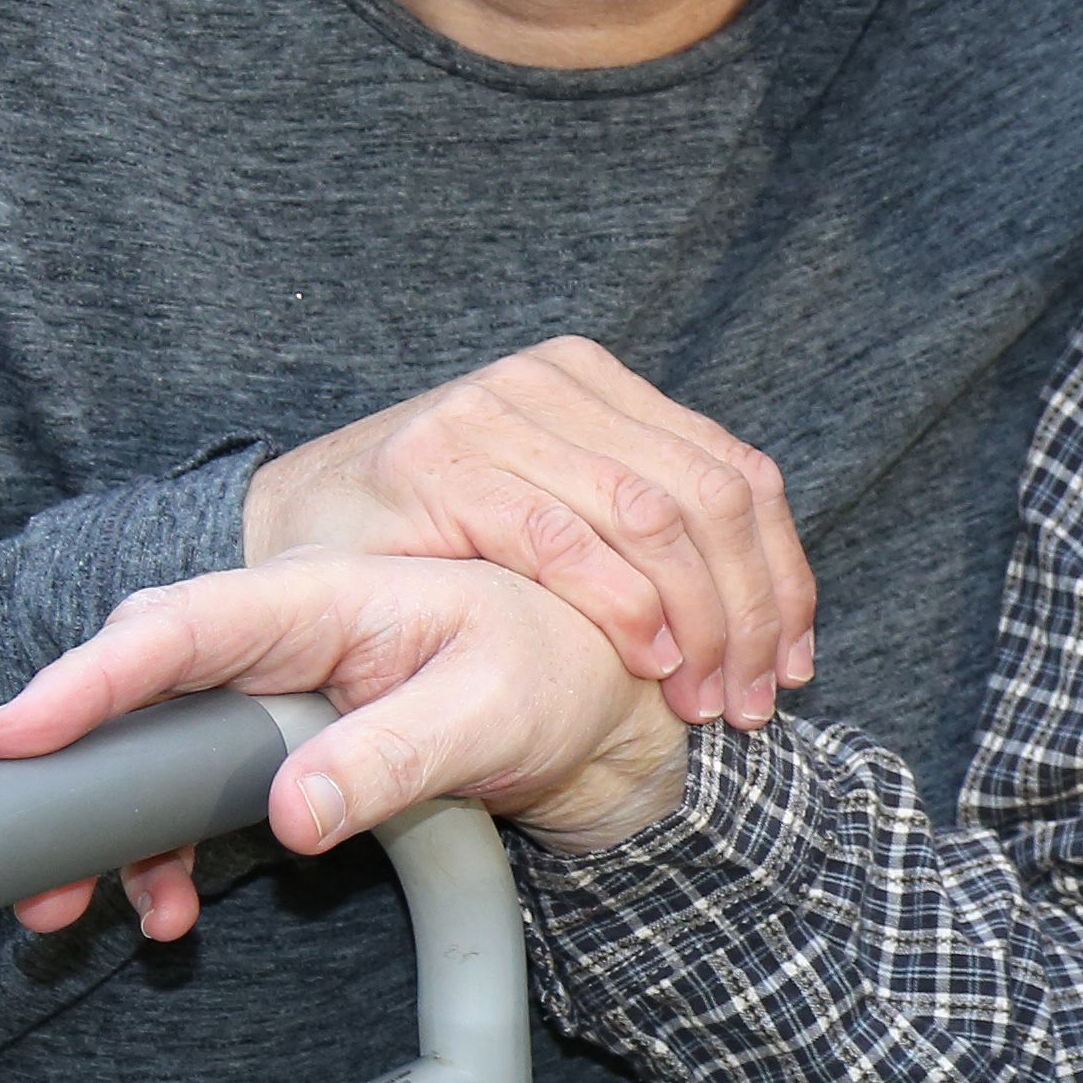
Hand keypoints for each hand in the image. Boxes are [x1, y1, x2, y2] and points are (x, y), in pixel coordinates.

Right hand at [0, 554, 694, 941]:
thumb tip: (293, 810)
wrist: (589, 705)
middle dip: (53, 768)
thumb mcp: (491, 711)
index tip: (16, 732)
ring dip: (95, 833)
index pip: (181, 628)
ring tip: (62, 906)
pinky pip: (185, 803)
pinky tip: (164, 909)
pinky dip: (159, 857)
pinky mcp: (266, 753)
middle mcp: (269, 641)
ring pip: (142, 757)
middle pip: (130, 693)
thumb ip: (395, 755)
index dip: (90, 678)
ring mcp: (259, 699)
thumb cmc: (549, 673)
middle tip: (3, 844)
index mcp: (317, 600)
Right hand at [246, 341, 815, 728]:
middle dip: (749, 611)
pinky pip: (559, 534)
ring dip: (697, 621)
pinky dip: (617, 601)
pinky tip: (646, 658)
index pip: (737, 474)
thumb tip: (772, 610)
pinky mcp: (438, 464)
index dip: (782, 577)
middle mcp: (553, 381)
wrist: (292, 537)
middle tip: (751, 700)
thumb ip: (647, 533)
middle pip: (710, 497)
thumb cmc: (437, 542)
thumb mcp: (561, 515)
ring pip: (651, 514)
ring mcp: (493, 413)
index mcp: (599, 383)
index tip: (791, 664)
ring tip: (704, 698)